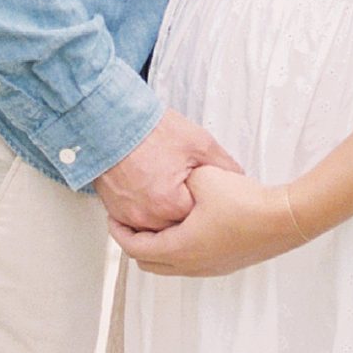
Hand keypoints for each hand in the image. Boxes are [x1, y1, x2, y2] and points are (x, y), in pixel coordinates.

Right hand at [94, 108, 242, 233]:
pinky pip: (137, 224)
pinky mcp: (116, 212)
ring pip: (157, 230)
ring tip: (173, 195)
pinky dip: (148, 215)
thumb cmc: (151, 130)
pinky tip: (156, 197)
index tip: (209, 199)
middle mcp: (147, 216)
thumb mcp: (199, 142)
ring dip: (167, 218)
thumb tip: (239, 178)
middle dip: (187, 216)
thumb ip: (224, 165)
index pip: (199, 222)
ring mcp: (129, 216)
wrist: (114, 122)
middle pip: (177, 230)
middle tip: (192, 195)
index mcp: (170, 203)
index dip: (207, 208)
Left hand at [111, 164, 302, 276]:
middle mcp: (190, 265)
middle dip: (135, 241)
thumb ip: (180, 178)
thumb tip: (170, 179)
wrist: (283, 220)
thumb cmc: (244, 201)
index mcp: (179, 248)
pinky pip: (188, 262)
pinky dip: (177, 247)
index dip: (119, 232)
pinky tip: (188, 223)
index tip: (112, 216)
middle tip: (131, 220)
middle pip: (148, 262)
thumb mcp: (203, 178)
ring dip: (158, 245)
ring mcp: (208, 268)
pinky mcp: (224, 265)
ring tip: (158, 220)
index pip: (135, 248)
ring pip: (169, 265)